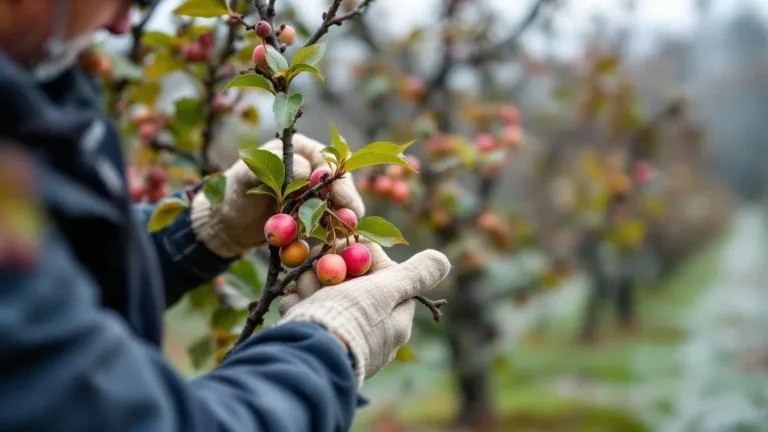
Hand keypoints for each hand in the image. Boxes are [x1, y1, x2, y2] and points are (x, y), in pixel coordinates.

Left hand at [190, 134, 364, 257]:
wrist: (228, 223)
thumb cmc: (233, 193)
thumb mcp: (249, 176)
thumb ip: (275, 166)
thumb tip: (306, 169)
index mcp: (300, 149)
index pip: (327, 160)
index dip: (336, 180)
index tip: (339, 197)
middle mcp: (312, 167)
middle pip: (340, 181)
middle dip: (346, 199)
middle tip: (352, 217)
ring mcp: (316, 192)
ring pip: (339, 201)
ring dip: (342, 216)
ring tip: (344, 232)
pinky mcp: (315, 214)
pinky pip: (330, 219)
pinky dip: (333, 229)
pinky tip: (334, 239)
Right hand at [278, 240, 450, 386]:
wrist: (308, 358)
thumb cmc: (351, 320)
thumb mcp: (387, 290)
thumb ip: (414, 275)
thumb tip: (444, 261)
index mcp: (396, 319)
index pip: (382, 273)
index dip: (361, 258)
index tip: (343, 252)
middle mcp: (373, 332)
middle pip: (352, 283)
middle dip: (331, 272)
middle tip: (318, 270)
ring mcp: (344, 339)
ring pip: (326, 296)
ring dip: (312, 286)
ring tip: (305, 291)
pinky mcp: (317, 344)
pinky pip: (309, 315)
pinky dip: (300, 307)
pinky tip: (296, 308)